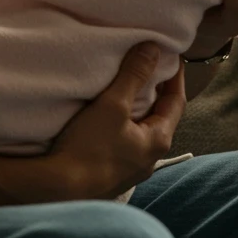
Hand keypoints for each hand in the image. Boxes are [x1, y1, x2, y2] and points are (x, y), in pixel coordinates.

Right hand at [46, 44, 184, 199]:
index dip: (174, 76)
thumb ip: (134, 74)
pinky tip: (108, 118)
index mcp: (158, 140)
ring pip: (142, 130)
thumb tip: (154, 48)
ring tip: (127, 87)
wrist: (60, 190)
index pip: (177, 101)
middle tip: (148, 65)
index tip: (170, 55)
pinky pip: (125, 142)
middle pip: (160, 116)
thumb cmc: (90, 147)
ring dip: (138, 108)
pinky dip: (123, 123)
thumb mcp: (113, 104)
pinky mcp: (112, 174)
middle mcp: (150, 158)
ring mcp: (132, 169)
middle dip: (156, 91)